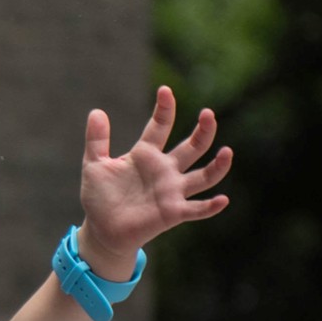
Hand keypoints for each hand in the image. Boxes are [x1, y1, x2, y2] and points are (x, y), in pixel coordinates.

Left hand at [76, 87, 232, 273]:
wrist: (102, 230)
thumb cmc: (100, 198)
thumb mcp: (94, 166)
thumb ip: (96, 140)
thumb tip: (97, 111)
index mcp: (146, 154)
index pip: (160, 126)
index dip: (164, 109)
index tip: (165, 91)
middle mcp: (165, 170)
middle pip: (192, 146)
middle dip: (203, 131)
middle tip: (208, 114)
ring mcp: (172, 191)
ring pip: (203, 176)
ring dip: (217, 166)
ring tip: (227, 151)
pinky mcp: (173, 213)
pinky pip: (196, 209)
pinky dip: (210, 206)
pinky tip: (222, 199)